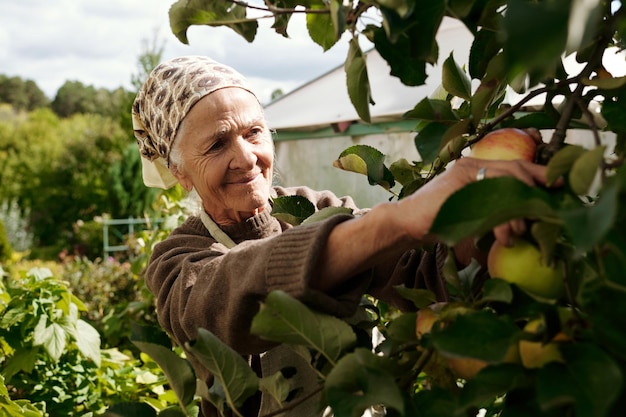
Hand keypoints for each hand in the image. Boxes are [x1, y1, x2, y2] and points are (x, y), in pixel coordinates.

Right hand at [398, 157, 559, 245]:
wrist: (406, 223)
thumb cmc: (438, 221)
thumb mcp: (471, 211)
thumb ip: (492, 207)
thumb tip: (523, 220)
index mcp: (475, 167)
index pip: (514, 164)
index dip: (540, 172)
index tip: (560, 184)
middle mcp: (471, 164)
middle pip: (515, 169)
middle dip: (533, 193)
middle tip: (540, 216)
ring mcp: (463, 172)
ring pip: (505, 182)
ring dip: (517, 212)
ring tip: (516, 234)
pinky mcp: (457, 183)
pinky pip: (490, 196)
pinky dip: (502, 219)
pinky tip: (504, 236)